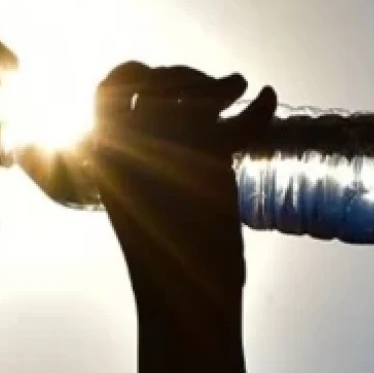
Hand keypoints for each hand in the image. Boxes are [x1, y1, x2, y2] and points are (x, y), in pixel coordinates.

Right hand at [93, 62, 276, 294]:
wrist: (183, 295)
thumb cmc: (167, 261)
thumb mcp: (148, 202)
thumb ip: (155, 163)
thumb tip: (189, 127)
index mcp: (106, 157)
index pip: (106, 90)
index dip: (134, 76)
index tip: (159, 80)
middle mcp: (130, 144)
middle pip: (152, 80)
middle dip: (184, 77)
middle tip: (213, 91)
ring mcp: (168, 143)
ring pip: (190, 89)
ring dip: (216, 83)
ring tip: (239, 87)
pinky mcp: (208, 153)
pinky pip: (233, 115)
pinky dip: (257, 104)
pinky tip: (267, 96)